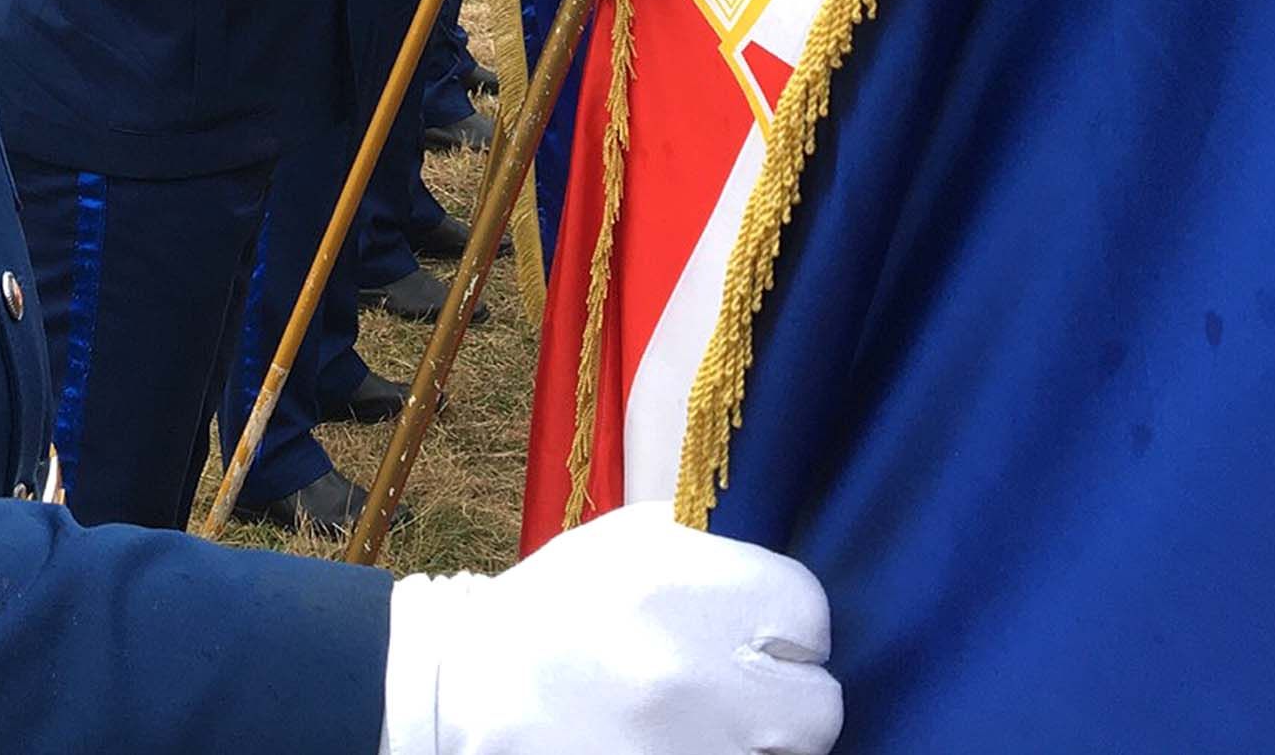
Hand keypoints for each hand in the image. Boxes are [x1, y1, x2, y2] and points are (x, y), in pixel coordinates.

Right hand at [380, 504, 839, 754]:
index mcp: (687, 588)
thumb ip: (714, 549)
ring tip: (702, 723)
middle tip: (739, 694)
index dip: (784, 628)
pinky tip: (682, 745)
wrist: (459, 694)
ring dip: (754, 743)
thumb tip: (782, 580)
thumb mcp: (629, 541)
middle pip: (815, 708)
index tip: (753, 637)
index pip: (809, 615)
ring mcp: (685, 750)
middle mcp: (694, 676)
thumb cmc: (552, 610)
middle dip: (784, 701)